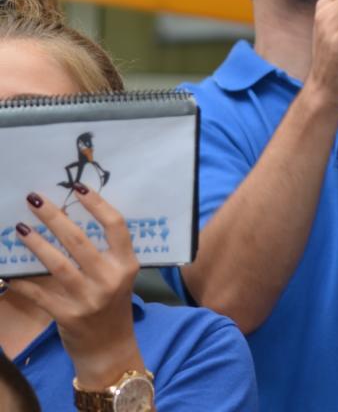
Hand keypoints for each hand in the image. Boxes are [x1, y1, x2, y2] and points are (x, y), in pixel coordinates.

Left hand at [8, 187, 145, 389]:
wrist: (109, 348)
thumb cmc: (112, 306)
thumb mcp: (117, 277)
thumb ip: (102, 254)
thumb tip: (68, 222)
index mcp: (126, 264)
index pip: (115, 226)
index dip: (97, 204)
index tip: (78, 188)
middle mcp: (110, 279)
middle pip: (79, 241)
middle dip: (54, 217)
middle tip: (34, 199)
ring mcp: (89, 298)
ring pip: (58, 264)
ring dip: (36, 244)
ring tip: (20, 228)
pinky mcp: (68, 315)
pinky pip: (40, 294)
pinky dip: (23, 282)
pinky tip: (8, 272)